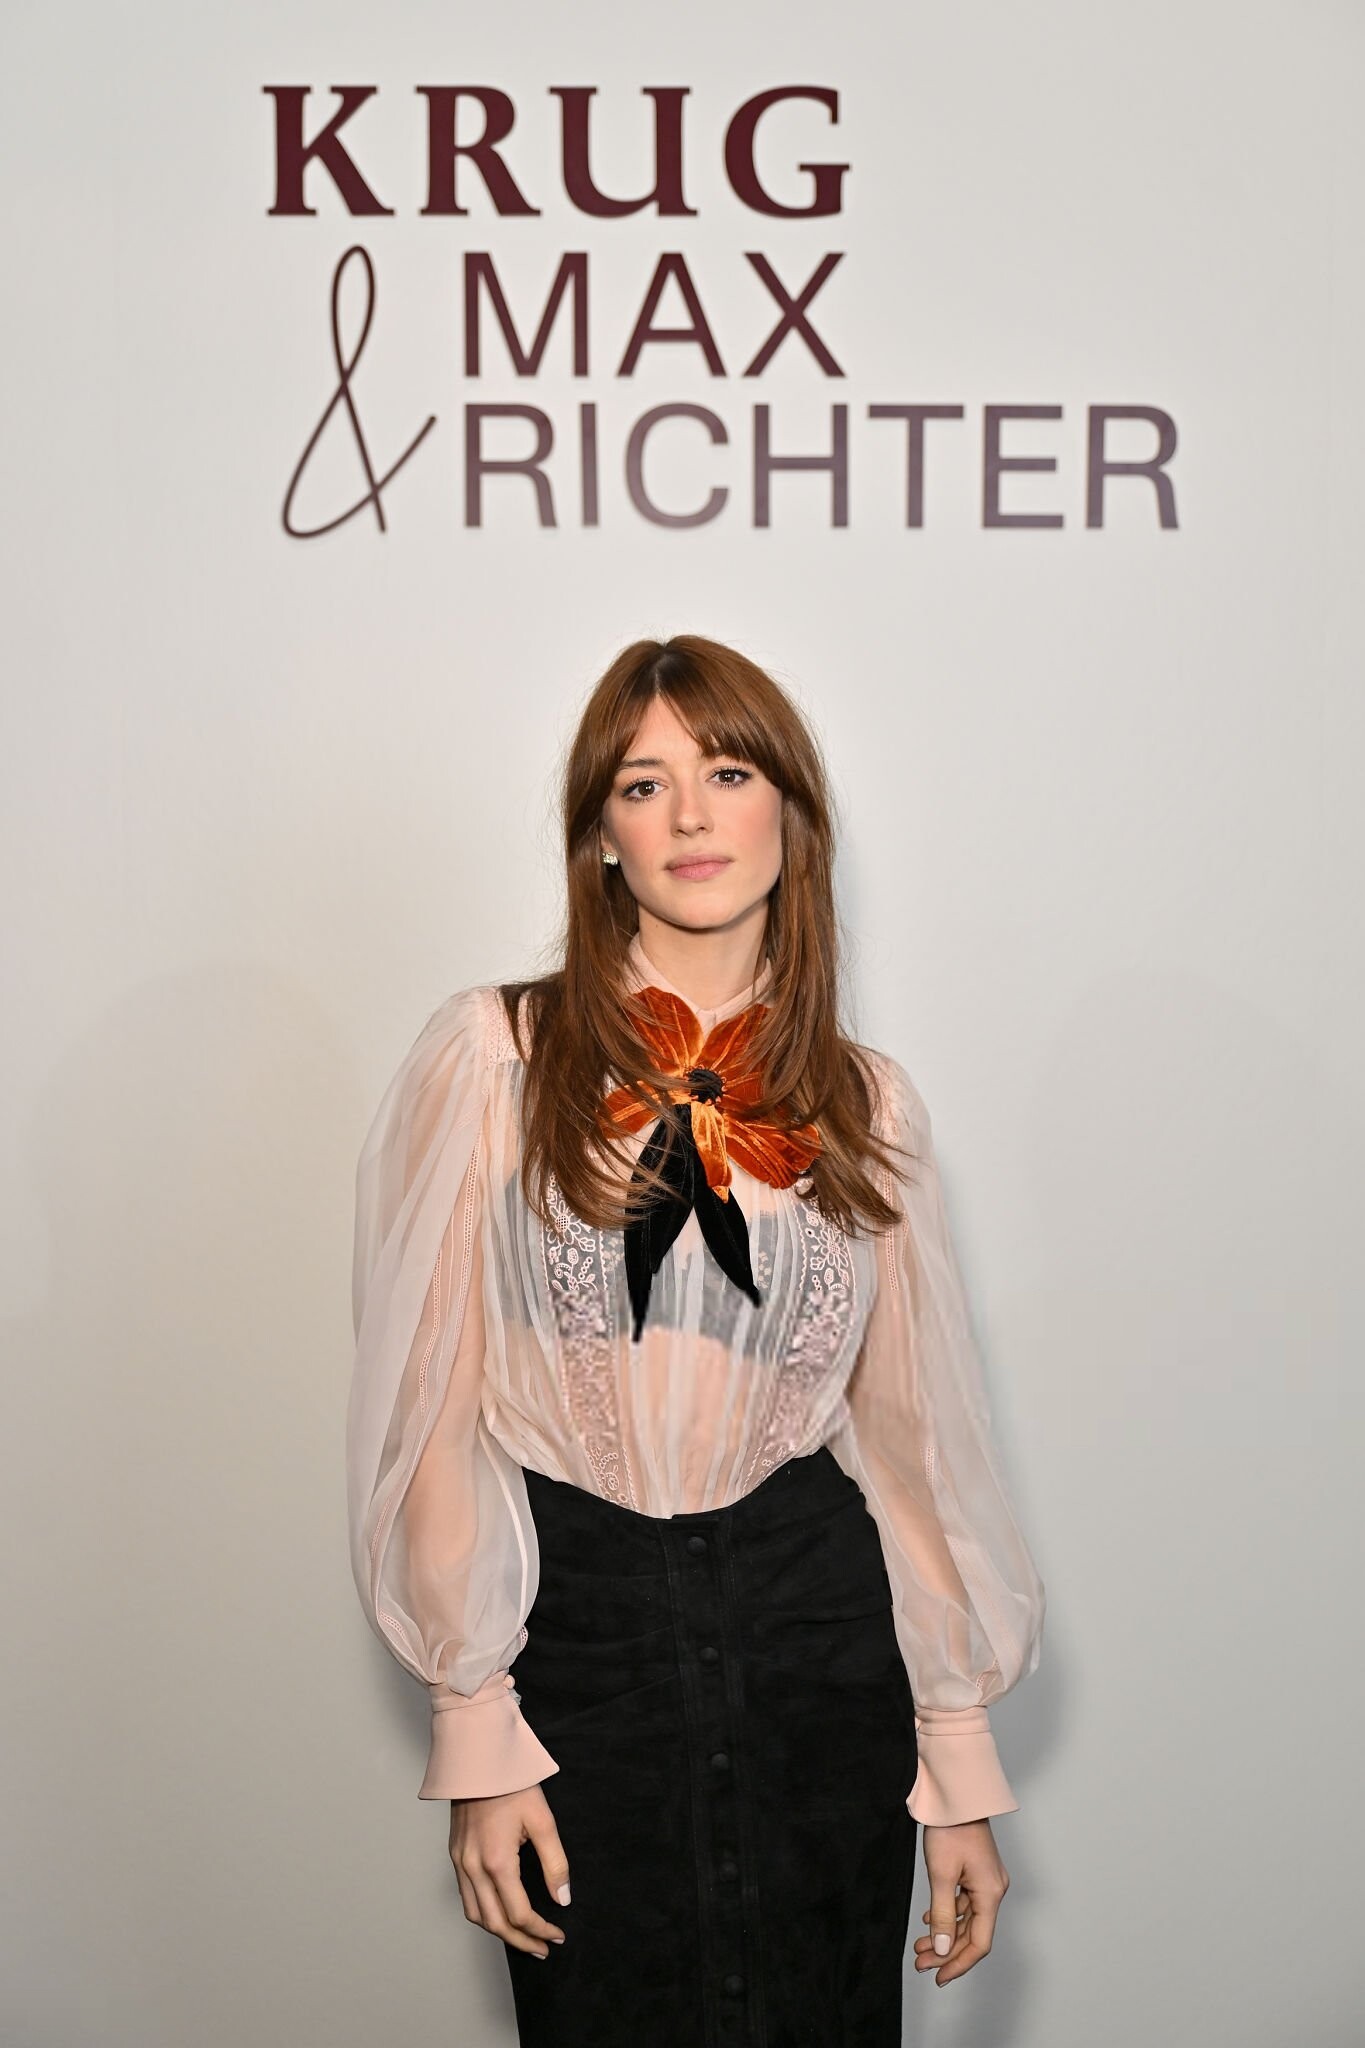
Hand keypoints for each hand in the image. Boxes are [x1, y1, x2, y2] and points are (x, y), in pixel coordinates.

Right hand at [448, 1783, 570, 1959]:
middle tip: (542, 1949)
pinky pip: (466, 1897)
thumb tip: (563, 1899)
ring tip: (522, 1938)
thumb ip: (555, 1864)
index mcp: (497, 1862)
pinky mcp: (455, 1855)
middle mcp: (473, 1868)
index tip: (557, 1935)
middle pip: (495, 1924)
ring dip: (499, 1932)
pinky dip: (482, 1914)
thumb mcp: (543, 1821)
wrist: (480, 1759)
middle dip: (521, 1941)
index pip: (519, 1914)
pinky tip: (499, 1913)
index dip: (541, 1930)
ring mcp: (460, 1862)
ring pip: (475, 1915)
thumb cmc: (512, 1784)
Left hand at [912, 1818, 1009, 1985]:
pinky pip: (964, 1903)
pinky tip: (928, 1920)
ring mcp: (986, 1880)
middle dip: (946, 1951)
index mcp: (990, 1894)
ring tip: (919, 1945)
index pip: (979, 1943)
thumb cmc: (950, 1829)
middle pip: (973, 1933)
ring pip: (967, 1919)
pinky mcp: (976, 1871)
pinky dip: (947, 1914)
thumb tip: (943, 1950)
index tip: (938, 1977)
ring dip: (944, 1934)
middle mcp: (993, 1890)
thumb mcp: (941, 1875)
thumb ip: (942, 1916)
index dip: (959, 1964)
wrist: (955, 1795)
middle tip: (920, 1962)